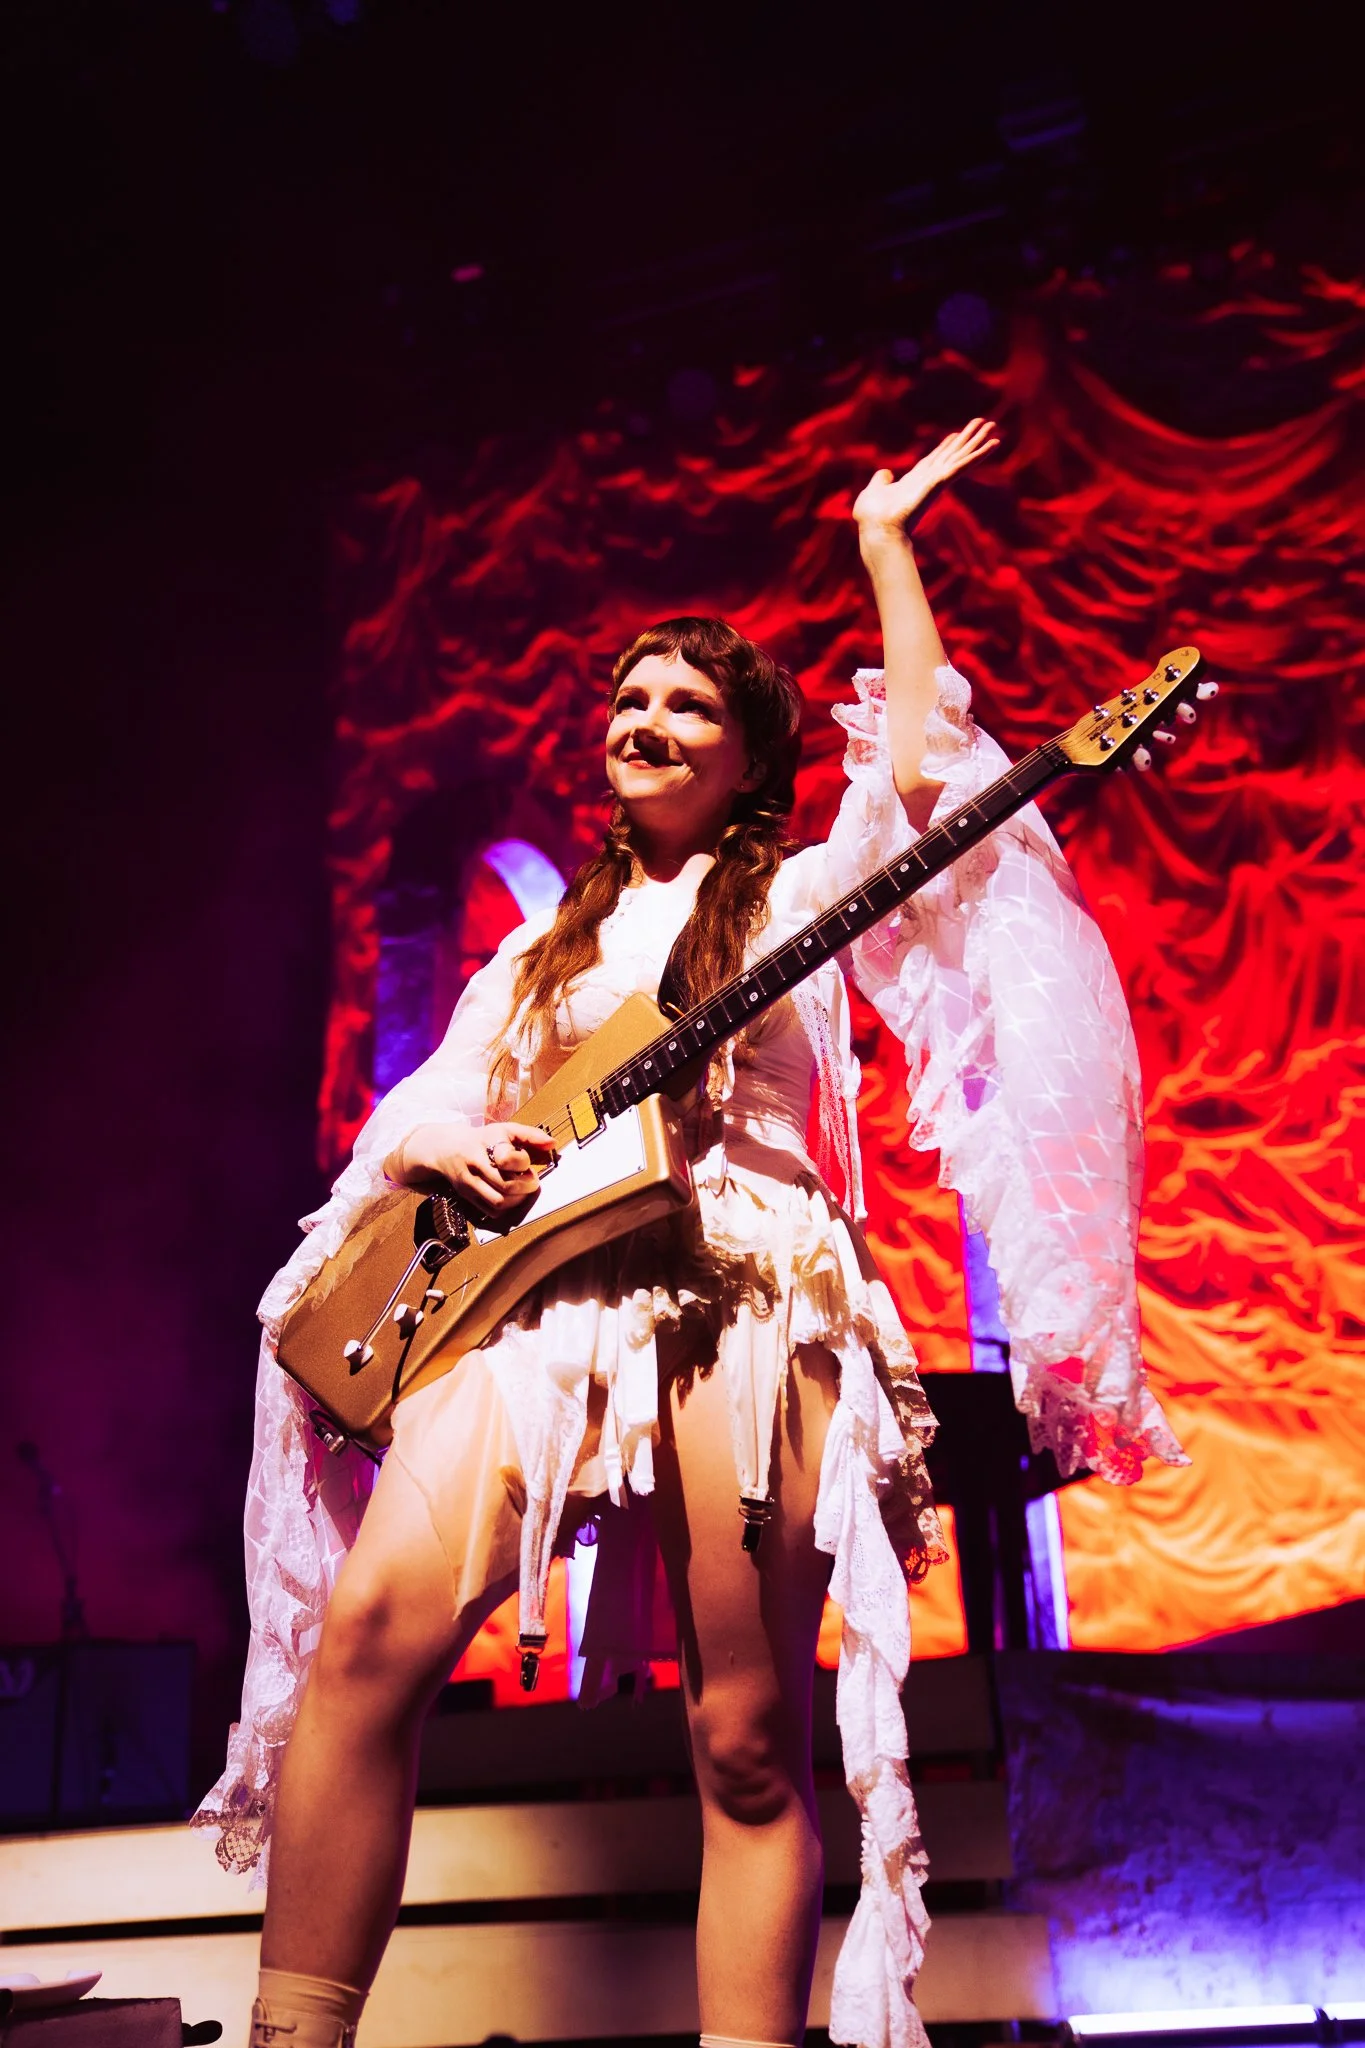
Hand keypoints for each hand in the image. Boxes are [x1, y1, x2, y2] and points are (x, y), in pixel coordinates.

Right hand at [393, 1119, 556, 1213]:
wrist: (446, 1149)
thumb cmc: (482, 1139)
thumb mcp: (505, 1130)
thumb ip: (531, 1135)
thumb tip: (552, 1143)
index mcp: (486, 1142)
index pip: (507, 1158)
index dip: (523, 1163)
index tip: (527, 1162)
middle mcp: (475, 1163)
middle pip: (505, 1185)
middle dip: (526, 1186)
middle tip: (531, 1181)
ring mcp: (469, 1182)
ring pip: (498, 1201)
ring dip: (518, 1199)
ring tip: (522, 1189)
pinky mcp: (467, 1196)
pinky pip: (491, 1211)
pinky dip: (507, 1208)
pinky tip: (511, 1197)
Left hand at [853, 417, 998, 552]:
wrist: (878, 529)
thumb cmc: (872, 517)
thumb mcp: (873, 491)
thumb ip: (880, 480)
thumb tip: (886, 473)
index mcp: (915, 480)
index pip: (934, 459)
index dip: (946, 446)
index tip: (957, 434)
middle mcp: (930, 479)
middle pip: (952, 454)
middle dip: (968, 439)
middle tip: (985, 424)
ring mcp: (937, 481)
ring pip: (961, 457)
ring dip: (978, 442)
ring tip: (993, 427)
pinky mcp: (940, 482)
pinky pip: (962, 465)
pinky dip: (978, 455)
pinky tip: (993, 444)